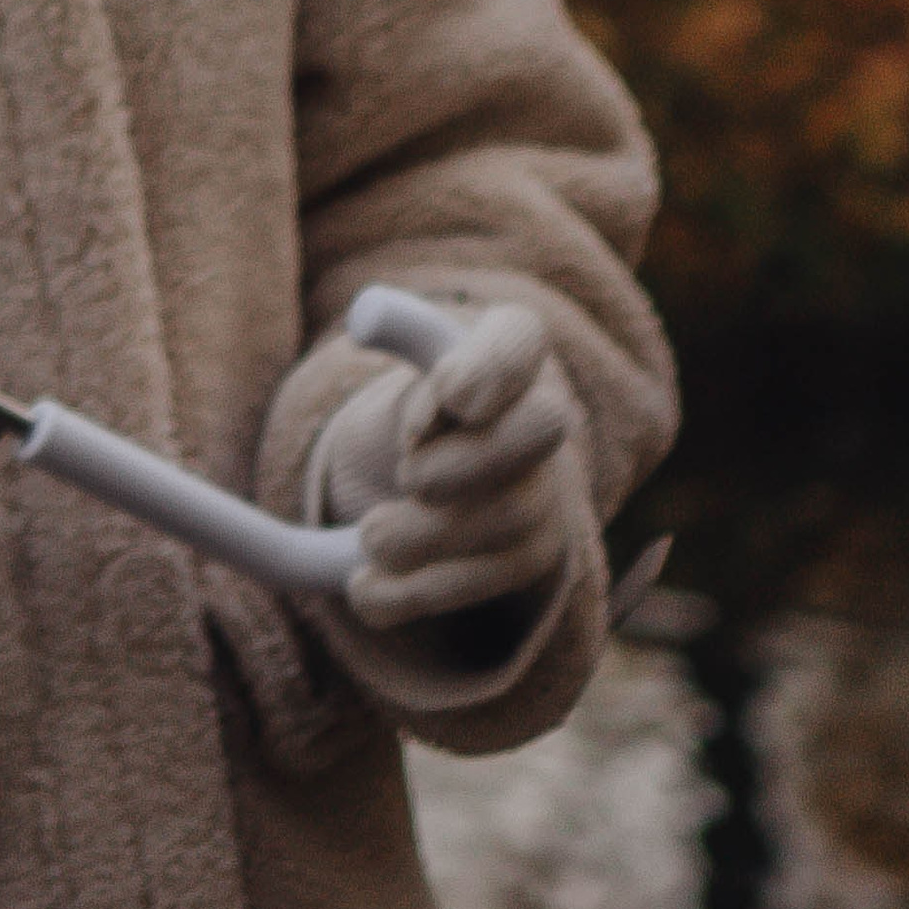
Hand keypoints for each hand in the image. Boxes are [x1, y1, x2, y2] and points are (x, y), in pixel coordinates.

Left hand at [317, 300, 583, 637]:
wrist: (453, 480)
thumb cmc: (431, 405)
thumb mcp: (416, 357)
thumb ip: (398, 331)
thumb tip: (367, 315)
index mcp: (509, 351)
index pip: (521, 336)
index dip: (492, 366)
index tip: (450, 395)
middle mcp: (538, 419)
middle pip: (541, 427)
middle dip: (473, 458)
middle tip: (408, 476)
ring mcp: (542, 493)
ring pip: (509, 517)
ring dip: (429, 535)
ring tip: (372, 537)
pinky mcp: (527, 559)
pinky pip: (482, 582)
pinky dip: (416, 593)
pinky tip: (366, 590)